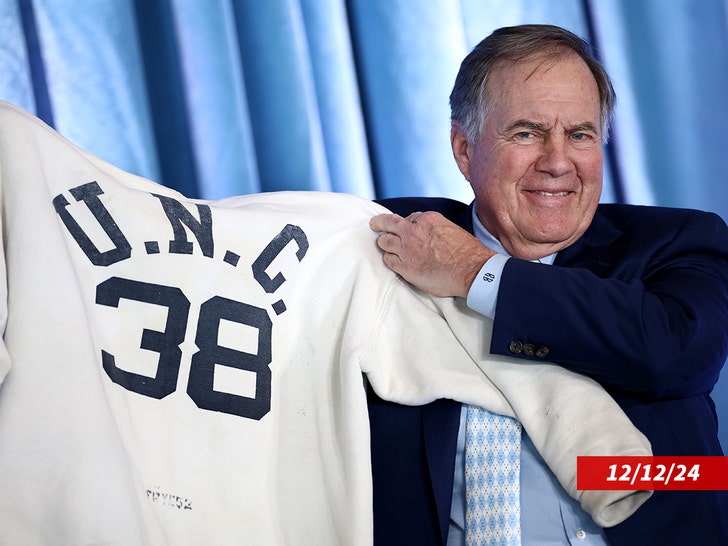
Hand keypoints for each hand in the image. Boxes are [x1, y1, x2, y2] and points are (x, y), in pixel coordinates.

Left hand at [369, 211, 493, 297]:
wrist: (471, 270)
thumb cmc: (466, 252)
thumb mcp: (451, 228)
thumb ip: (434, 228)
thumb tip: (427, 234)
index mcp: (427, 219)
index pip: (408, 217)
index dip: (405, 224)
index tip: (402, 227)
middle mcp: (413, 231)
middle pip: (388, 223)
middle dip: (380, 223)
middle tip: (374, 224)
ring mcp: (406, 249)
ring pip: (384, 241)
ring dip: (384, 243)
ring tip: (383, 245)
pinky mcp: (404, 266)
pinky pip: (388, 259)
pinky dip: (389, 259)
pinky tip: (392, 260)